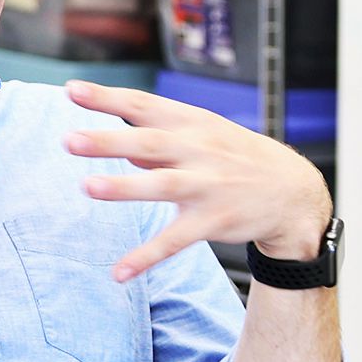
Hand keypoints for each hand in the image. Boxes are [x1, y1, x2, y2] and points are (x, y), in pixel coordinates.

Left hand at [63, 80, 331, 283]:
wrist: (292, 191)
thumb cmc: (237, 157)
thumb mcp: (205, 133)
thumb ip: (159, 137)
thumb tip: (118, 144)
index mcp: (192, 124)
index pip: (144, 105)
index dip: (107, 98)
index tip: (72, 90)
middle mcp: (198, 151)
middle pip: (148, 143)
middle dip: (109, 141)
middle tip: (69, 140)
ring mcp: (207, 186)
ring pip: (162, 185)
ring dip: (125, 188)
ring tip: (88, 187)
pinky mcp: (213, 221)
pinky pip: (175, 241)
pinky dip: (147, 257)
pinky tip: (119, 272)